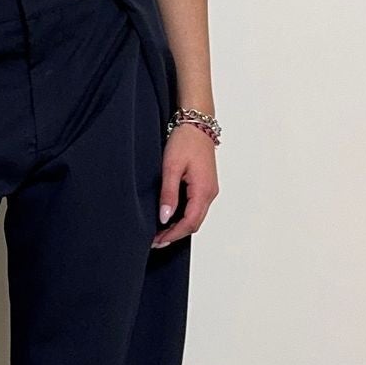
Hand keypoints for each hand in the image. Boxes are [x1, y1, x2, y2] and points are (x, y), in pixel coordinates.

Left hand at [151, 122, 218, 247]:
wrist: (197, 124)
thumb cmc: (185, 141)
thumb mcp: (171, 167)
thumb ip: (168, 193)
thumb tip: (165, 217)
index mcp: (203, 191)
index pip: (189, 223)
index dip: (173, 234)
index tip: (157, 240)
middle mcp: (210, 193)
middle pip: (194, 224)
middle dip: (175, 234)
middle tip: (155, 240)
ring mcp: (209, 190)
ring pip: (196, 217)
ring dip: (180, 227)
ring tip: (160, 232)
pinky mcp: (206, 186)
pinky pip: (196, 208)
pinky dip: (184, 217)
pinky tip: (171, 217)